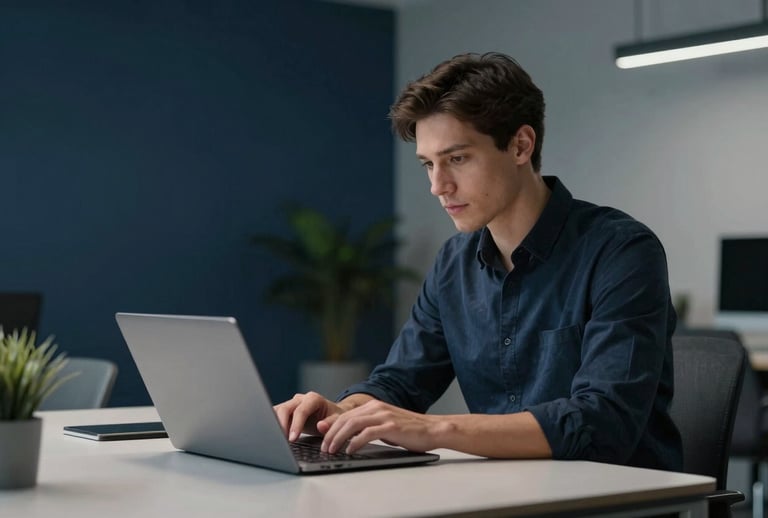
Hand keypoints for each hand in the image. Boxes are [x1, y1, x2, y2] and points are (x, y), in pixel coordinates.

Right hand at [273, 392, 343, 441]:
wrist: (330, 415)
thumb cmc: (333, 418)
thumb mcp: (337, 421)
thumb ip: (330, 423)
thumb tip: (321, 426)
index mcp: (313, 399)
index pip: (301, 410)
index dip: (296, 425)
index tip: (292, 439)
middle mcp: (300, 399)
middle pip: (285, 408)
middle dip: (282, 425)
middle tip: (282, 441)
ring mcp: (291, 403)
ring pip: (277, 411)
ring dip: (275, 424)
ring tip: (277, 439)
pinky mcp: (285, 410)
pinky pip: (275, 415)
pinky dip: (272, 424)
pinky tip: (274, 435)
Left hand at [318, 399, 441, 454]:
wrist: (432, 429)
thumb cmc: (409, 430)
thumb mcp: (384, 426)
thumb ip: (367, 427)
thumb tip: (348, 437)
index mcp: (373, 405)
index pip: (345, 415)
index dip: (330, 426)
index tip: (321, 437)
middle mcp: (376, 407)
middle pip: (345, 418)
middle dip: (330, 434)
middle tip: (324, 447)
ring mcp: (383, 416)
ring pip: (352, 424)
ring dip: (339, 438)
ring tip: (332, 450)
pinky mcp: (391, 426)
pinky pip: (367, 434)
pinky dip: (355, 442)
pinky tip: (350, 450)